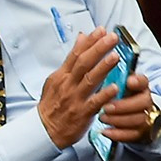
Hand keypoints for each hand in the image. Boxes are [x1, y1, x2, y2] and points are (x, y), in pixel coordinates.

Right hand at [38, 28, 124, 148]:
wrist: (44, 130)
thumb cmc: (53, 104)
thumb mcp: (57, 78)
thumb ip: (72, 59)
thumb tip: (81, 38)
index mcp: (62, 75)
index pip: (76, 54)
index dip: (89, 41)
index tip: (101, 30)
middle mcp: (68, 85)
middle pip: (84, 63)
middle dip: (98, 49)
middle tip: (112, 38)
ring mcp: (75, 99)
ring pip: (89, 80)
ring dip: (103, 67)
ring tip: (115, 56)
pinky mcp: (82, 113)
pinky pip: (94, 103)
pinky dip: (104, 95)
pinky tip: (115, 87)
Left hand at [98, 72, 158, 142]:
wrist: (132, 116)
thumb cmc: (121, 97)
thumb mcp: (119, 85)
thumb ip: (114, 78)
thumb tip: (103, 64)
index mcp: (141, 87)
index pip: (143, 81)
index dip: (137, 82)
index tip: (128, 81)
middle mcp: (146, 102)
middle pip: (142, 104)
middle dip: (123, 106)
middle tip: (106, 107)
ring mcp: (146, 118)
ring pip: (137, 120)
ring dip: (118, 120)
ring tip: (102, 118)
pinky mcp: (141, 133)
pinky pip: (132, 135)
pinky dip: (117, 134)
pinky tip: (105, 131)